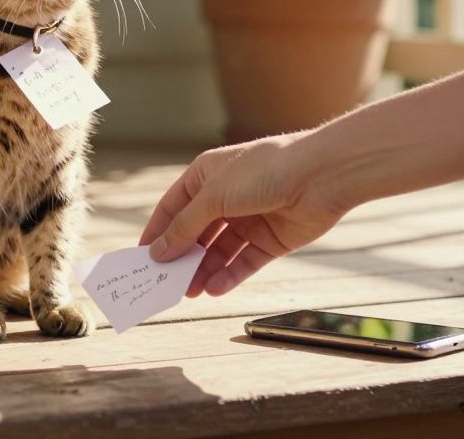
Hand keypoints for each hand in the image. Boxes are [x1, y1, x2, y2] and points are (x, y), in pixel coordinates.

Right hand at [138, 133, 351, 296]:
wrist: (321, 175)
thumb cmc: (264, 171)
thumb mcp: (213, 197)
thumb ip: (185, 227)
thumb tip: (158, 251)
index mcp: (206, 176)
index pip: (172, 208)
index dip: (156, 232)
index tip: (142, 259)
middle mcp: (226, 197)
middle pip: (195, 233)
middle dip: (181, 257)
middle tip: (165, 283)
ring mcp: (249, 219)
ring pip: (218, 251)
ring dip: (203, 271)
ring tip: (189, 292)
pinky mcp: (271, 239)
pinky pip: (244, 262)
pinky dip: (229, 276)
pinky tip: (215, 289)